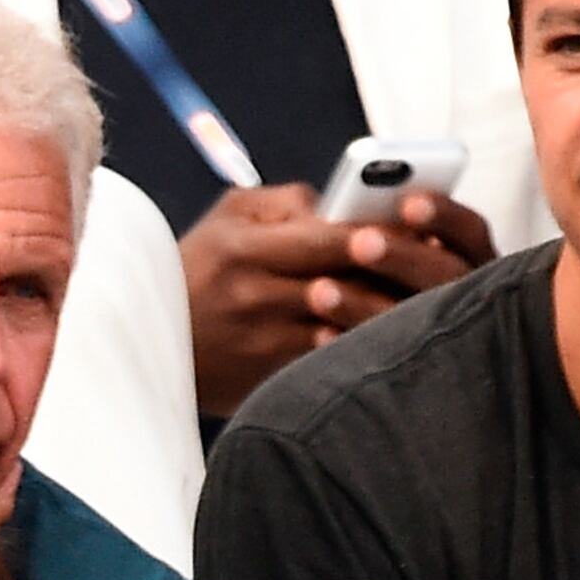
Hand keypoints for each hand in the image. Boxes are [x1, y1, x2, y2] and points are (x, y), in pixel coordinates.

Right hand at [180, 186, 491, 416]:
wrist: (145, 344)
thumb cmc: (194, 271)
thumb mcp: (225, 219)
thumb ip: (285, 202)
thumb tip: (343, 207)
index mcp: (241, 250)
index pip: (332, 237)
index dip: (381, 232)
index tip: (416, 228)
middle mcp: (252, 297)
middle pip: (349, 284)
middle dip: (397, 273)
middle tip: (434, 263)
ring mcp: (261, 342)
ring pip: (349, 325)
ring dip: (390, 313)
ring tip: (421, 299)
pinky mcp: (269, 377)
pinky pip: (333, 358)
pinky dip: (363, 345)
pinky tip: (385, 335)